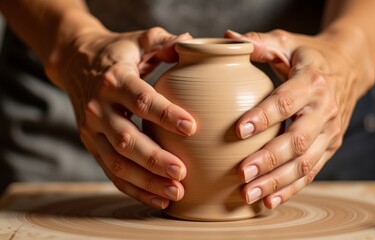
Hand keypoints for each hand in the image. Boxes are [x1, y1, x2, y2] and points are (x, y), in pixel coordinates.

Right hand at [45, 27, 196, 208]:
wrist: (75, 63)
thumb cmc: (116, 53)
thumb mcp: (138, 40)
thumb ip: (164, 40)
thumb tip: (191, 43)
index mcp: (114, 80)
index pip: (141, 100)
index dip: (165, 115)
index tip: (191, 128)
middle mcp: (99, 107)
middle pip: (126, 139)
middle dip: (154, 159)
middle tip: (182, 172)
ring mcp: (91, 130)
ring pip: (116, 162)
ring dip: (146, 181)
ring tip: (175, 192)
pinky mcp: (91, 144)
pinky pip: (110, 172)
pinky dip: (134, 188)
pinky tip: (157, 198)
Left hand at [225, 28, 374, 208]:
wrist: (348, 67)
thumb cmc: (309, 55)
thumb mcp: (287, 41)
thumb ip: (259, 42)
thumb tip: (227, 40)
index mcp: (311, 80)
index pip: (286, 101)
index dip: (264, 116)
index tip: (238, 131)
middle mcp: (324, 108)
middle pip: (298, 139)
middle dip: (269, 159)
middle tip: (242, 173)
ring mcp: (330, 130)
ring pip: (305, 162)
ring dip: (277, 181)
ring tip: (249, 193)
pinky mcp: (330, 145)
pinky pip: (312, 171)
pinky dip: (291, 189)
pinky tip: (270, 201)